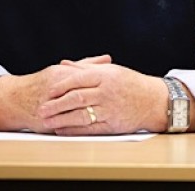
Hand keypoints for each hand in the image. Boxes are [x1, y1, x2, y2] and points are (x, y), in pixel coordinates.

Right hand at [0, 55, 113, 132]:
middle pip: (86, 95)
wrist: (15, 99)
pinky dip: (82, 126)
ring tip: (112, 116)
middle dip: (104, 100)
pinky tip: (96, 127)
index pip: (89, 77)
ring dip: (95, 114)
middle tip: (122, 104)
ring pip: (78, 111)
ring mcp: (52, 106)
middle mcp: (57, 89)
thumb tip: (108, 59)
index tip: (122, 87)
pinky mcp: (48, 121)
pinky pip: (69, 125)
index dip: (107, 83)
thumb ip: (86, 65)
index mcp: (62, 73)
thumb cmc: (44, 83)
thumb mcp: (64, 70)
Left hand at [36, 58, 169, 134]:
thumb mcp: (111, 70)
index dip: (60, 86)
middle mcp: (107, 92)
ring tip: (47, 122)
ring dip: (62, 119)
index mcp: (106, 76)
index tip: (48, 91)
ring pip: (81, 115)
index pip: (78, 79)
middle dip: (56, 104)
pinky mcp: (112, 125)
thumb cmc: (131, 83)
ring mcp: (110, 109)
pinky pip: (90, 128)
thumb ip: (86, 68)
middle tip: (41, 108)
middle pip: (77, 98)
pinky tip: (62, 130)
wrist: (153, 101)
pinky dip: (74, 130)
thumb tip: (64, 64)